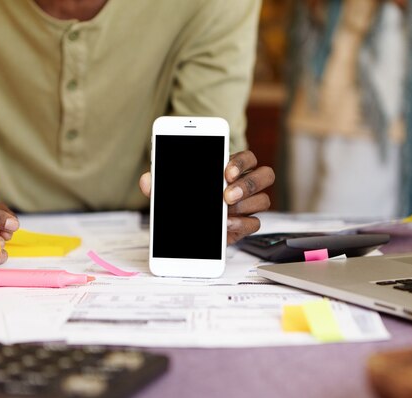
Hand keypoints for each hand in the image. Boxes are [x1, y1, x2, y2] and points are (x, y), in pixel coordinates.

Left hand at [139, 150, 274, 244]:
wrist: (189, 226)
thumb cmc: (187, 197)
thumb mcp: (171, 188)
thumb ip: (160, 182)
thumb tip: (146, 180)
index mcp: (231, 168)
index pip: (247, 158)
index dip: (241, 163)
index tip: (226, 172)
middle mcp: (245, 185)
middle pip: (265, 175)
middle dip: (248, 184)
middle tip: (226, 195)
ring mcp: (248, 206)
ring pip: (264, 200)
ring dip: (245, 205)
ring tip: (224, 210)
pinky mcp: (245, 225)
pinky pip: (254, 224)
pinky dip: (241, 224)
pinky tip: (225, 225)